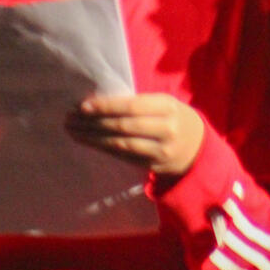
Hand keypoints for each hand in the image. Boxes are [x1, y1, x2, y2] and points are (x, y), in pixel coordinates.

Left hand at [66, 93, 203, 177]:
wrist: (199, 149)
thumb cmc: (175, 119)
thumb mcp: (165, 104)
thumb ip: (140, 103)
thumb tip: (99, 103)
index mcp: (168, 107)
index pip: (131, 106)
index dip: (105, 106)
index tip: (82, 106)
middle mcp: (166, 129)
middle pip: (123, 127)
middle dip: (93, 123)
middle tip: (70, 118)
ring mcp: (160, 151)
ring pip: (120, 144)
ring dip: (93, 138)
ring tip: (73, 131)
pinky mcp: (153, 166)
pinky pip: (123, 156)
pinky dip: (103, 148)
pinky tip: (89, 141)